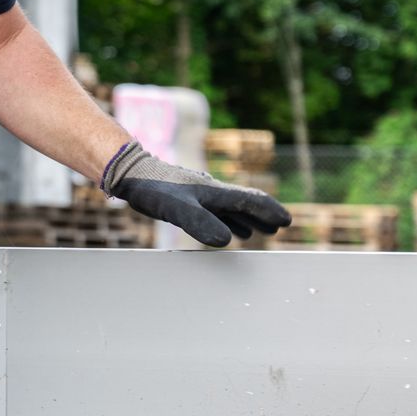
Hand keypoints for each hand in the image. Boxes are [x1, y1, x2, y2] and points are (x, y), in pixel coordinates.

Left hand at [102, 141, 292, 246]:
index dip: (269, 211)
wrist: (129, 174)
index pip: (251, 200)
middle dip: (262, 215)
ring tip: (258, 231)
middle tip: (278, 227)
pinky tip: (225, 228)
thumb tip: (226, 241)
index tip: (286, 221)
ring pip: (229, 208)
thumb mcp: (178, 208)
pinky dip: (226, 220)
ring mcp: (199, 195)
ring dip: (246, 219)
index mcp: (215, 192)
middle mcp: (211, 192)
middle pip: (244, 203)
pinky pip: (214, 211)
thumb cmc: (153, 189)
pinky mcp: (186, 199)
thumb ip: (201, 223)